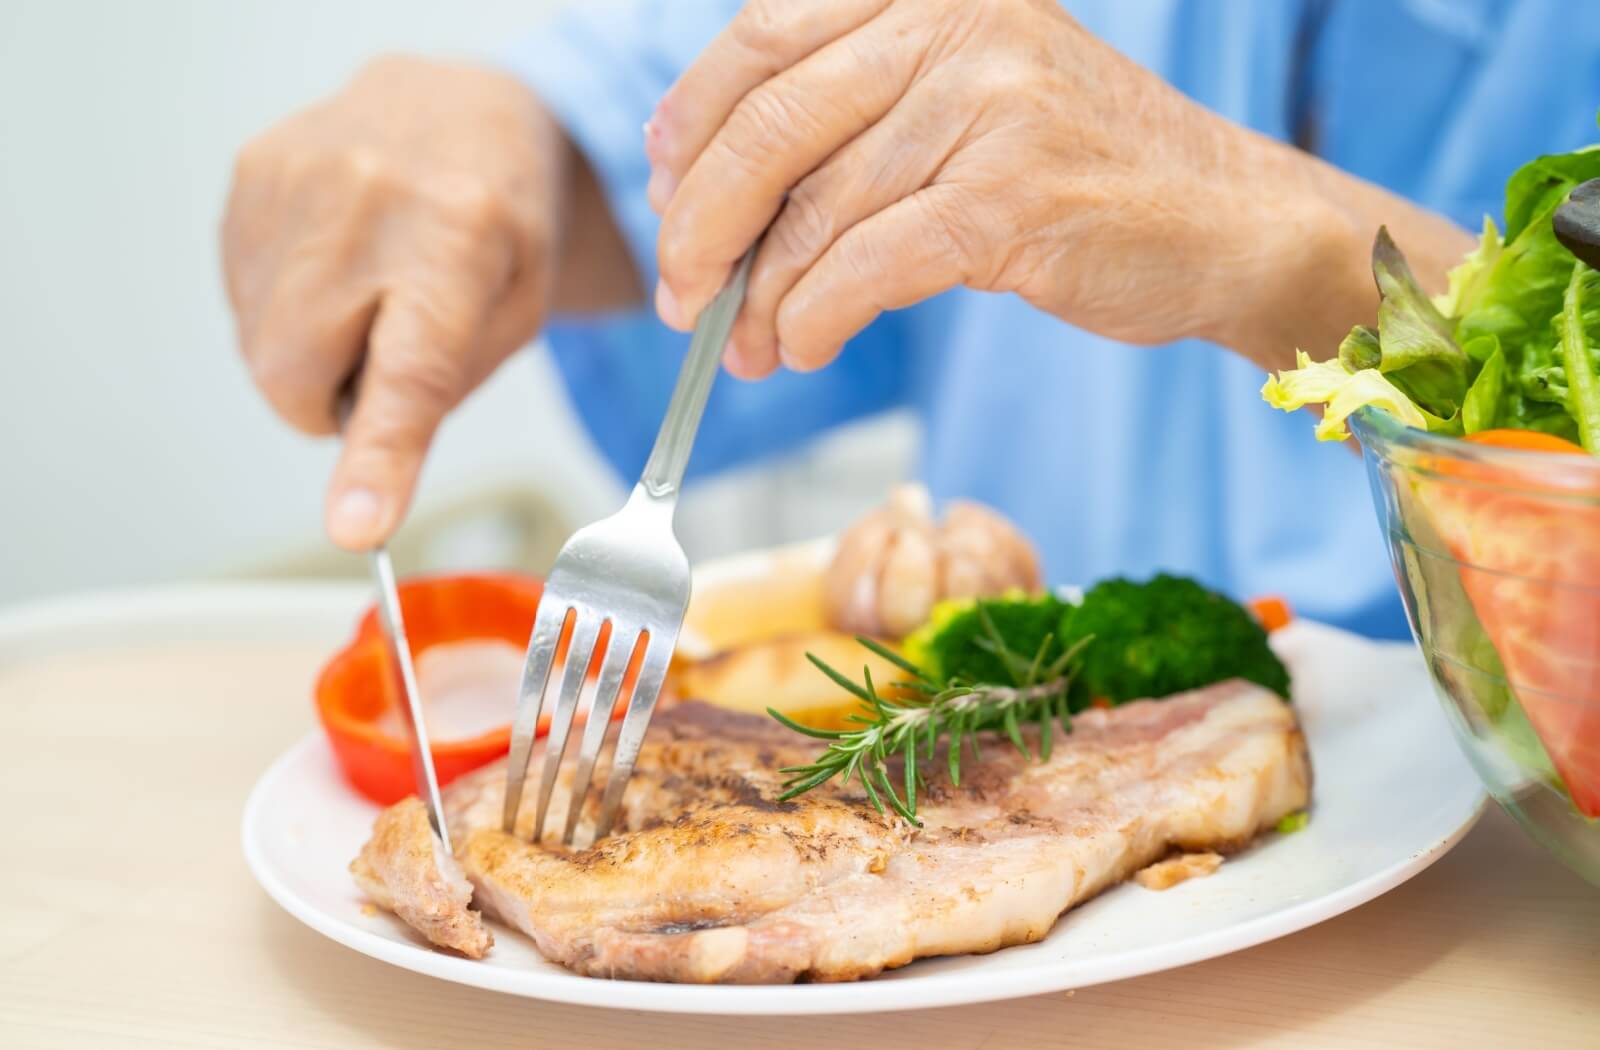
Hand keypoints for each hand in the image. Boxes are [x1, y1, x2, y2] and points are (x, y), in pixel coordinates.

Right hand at [223, 56, 574, 549]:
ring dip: (309, 355)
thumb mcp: (518, 310)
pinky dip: (283, 311)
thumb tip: (365, 478)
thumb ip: (446, 389)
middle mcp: (372, 201)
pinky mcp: (251, 173)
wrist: (457, 107)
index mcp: (462, 240)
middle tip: (386, 352)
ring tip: (368, 293)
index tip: (355, 528)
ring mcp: (298, 178)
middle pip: (300, 377)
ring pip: (260, 349)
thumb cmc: (499, 221)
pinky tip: (333, 266)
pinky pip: (240, 301)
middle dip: (335, 402)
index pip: (411, 373)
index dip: (378, 459)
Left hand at [644, 0, 1358, 377]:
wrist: (1225, 219)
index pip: (763, 38)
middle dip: (702, 226)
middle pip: (771, 125)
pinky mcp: (1015, 195)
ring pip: (817, 210)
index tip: (661, 195)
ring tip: (744, 349)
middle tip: (681, 297)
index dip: (692, 123)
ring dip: (760, 298)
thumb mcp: (963, 101)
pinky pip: (871, 265)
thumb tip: (709, 195)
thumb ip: (854, 117)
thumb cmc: (1078, 173)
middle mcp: (957, 21)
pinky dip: (817, 317)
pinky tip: (802, 347)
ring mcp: (991, 102)